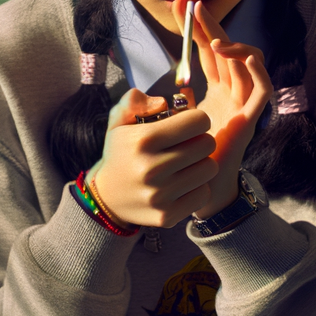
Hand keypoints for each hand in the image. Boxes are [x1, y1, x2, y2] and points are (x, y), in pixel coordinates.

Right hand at [91, 91, 217, 227]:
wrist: (106, 198)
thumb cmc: (122, 153)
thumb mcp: (119, 120)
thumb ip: (135, 101)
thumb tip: (162, 103)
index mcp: (143, 140)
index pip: (198, 121)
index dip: (196, 120)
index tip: (187, 126)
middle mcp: (152, 168)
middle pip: (208, 144)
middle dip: (200, 140)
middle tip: (188, 145)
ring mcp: (160, 195)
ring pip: (210, 169)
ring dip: (201, 164)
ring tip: (185, 164)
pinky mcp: (167, 215)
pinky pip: (204, 194)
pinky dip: (196, 188)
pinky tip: (182, 184)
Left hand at [186, 0, 272, 218]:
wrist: (197, 189)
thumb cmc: (185, 158)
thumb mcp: (171, 121)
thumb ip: (168, 101)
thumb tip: (151, 85)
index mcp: (217, 91)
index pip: (210, 52)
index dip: (197, 30)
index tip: (181, 9)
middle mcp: (233, 93)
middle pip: (228, 50)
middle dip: (211, 27)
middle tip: (193, 8)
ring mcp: (244, 104)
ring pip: (250, 63)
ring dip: (233, 45)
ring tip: (213, 38)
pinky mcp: (251, 119)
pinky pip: (263, 89)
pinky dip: (257, 70)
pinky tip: (242, 56)